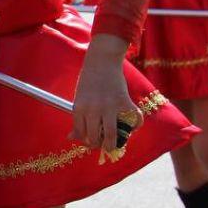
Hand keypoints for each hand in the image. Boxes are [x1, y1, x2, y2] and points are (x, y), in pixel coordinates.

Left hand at [71, 34, 139, 153]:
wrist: (102, 61)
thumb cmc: (88, 80)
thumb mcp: (78, 98)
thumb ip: (77, 118)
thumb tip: (71, 138)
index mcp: (79, 108)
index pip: (80, 133)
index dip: (85, 141)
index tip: (90, 143)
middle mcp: (93, 109)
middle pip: (94, 137)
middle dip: (98, 145)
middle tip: (102, 145)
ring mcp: (109, 106)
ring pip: (110, 134)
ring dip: (112, 144)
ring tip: (113, 146)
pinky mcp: (124, 101)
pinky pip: (133, 120)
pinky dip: (136, 126)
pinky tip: (132, 128)